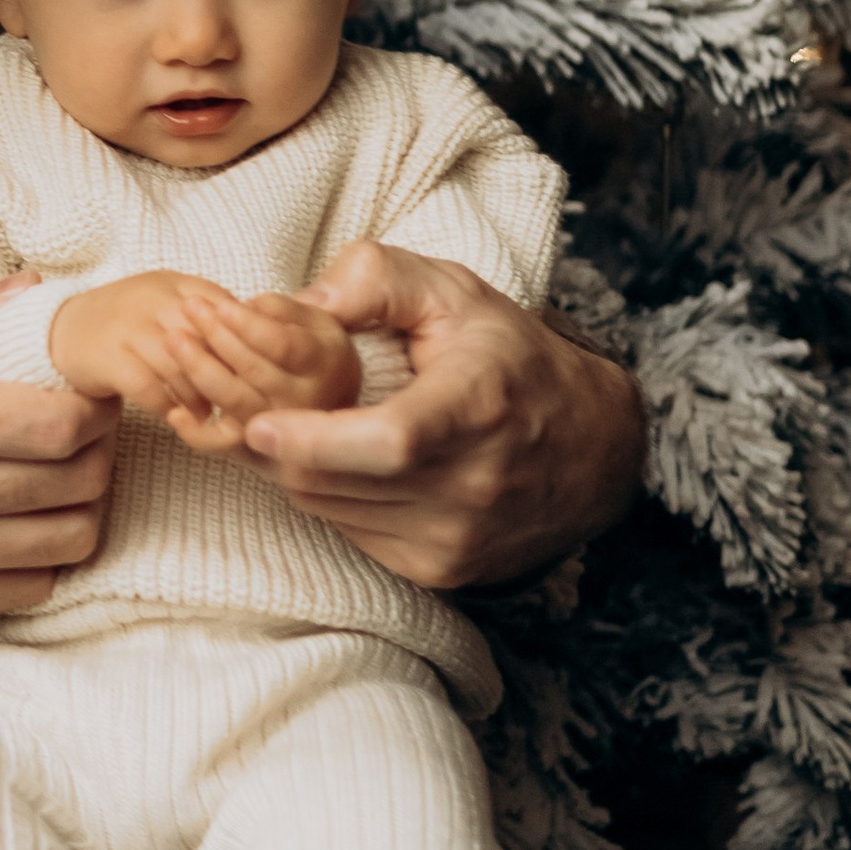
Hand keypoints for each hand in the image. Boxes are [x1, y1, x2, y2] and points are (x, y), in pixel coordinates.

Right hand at [0, 280, 115, 624]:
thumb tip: (29, 292)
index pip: (58, 421)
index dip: (93, 402)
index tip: (85, 385)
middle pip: (76, 478)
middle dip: (98, 445)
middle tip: (83, 423)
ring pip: (69, 537)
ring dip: (84, 501)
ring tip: (63, 472)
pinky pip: (31, 588)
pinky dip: (49, 555)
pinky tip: (28, 523)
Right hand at [48, 272, 247, 432]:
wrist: (62, 329)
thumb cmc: (128, 323)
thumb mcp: (168, 303)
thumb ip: (208, 314)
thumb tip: (259, 345)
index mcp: (175, 284)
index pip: (224, 309)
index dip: (245, 343)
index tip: (259, 371)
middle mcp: (153, 300)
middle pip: (206, 338)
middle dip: (226, 373)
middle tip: (243, 401)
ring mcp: (130, 328)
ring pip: (181, 366)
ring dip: (200, 395)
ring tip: (210, 413)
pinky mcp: (109, 358)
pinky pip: (149, 388)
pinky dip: (168, 407)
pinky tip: (177, 419)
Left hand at [157, 290, 362, 457]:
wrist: (332, 406)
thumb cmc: (313, 351)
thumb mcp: (312, 320)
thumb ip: (281, 309)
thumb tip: (244, 309)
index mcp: (324, 363)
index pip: (282, 345)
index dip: (247, 324)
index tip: (219, 305)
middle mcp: (307, 403)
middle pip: (253, 371)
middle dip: (216, 337)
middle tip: (188, 308)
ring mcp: (285, 434)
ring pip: (235, 403)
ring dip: (199, 370)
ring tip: (173, 339)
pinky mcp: (261, 455)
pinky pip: (224, 445)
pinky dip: (196, 433)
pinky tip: (174, 411)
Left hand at [239, 241, 643, 593]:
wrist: (592, 448)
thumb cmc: (509, 358)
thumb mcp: (453, 292)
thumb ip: (375, 279)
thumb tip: (294, 304)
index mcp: (477, 409)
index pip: (388, 442)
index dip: (315, 438)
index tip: (258, 421)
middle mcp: (472, 486)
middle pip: (337, 481)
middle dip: (281, 445)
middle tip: (262, 405)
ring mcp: (457, 538)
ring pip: (330, 510)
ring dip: (302, 471)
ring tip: (307, 427)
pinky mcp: (442, 570)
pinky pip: (350, 534)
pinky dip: (332, 497)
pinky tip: (345, 462)